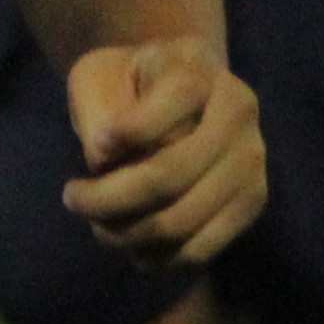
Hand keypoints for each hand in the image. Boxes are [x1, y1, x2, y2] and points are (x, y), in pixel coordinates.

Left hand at [59, 35, 264, 269]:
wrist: (174, 92)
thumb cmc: (125, 82)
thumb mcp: (99, 76)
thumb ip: (100, 111)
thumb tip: (106, 163)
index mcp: (197, 67)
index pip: (176, 98)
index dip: (130, 129)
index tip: (95, 143)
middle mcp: (237, 110)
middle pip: (171, 172)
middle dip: (109, 198)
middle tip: (72, 198)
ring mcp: (251, 159)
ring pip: (185, 217)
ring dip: (129, 233)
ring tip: (96, 226)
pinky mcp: (251, 199)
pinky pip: (205, 245)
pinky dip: (161, 256)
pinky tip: (131, 248)